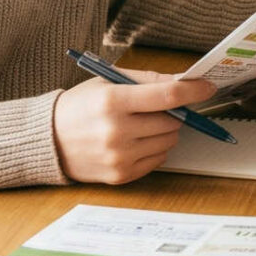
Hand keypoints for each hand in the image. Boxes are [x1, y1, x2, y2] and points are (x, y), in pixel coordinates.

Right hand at [53, 70, 215, 184]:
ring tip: (140, 124)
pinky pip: (158, 160)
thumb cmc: (80, 106)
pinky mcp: (120, 175)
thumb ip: (148, 80)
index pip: (166, 96)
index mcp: (112, 102)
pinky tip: (134, 141)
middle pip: (172, 121)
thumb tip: (184, 80)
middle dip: (173, 113)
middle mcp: (116, 131)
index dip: (193, 90)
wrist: (48, 140)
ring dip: (165, 131)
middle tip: (156, 108)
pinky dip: (154, 149)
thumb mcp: (108, 82)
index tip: (207, 87)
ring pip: (169, 142)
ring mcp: (119, 157)